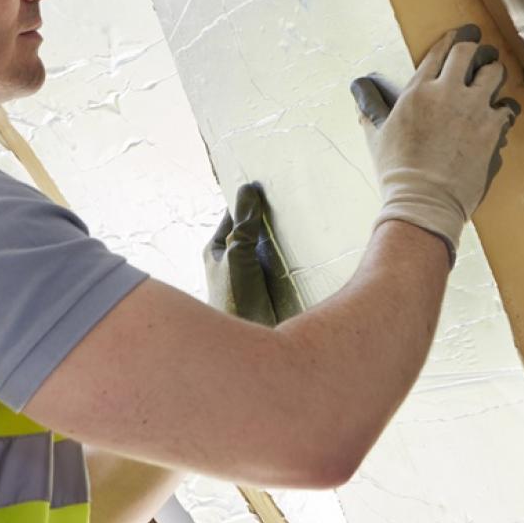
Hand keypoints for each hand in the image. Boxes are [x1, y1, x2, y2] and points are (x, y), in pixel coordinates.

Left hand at [204, 182, 299, 326]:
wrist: (250, 338)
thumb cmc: (234, 297)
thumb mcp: (238, 255)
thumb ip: (245, 224)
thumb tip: (248, 190)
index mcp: (216, 249)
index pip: (234, 215)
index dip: (249, 201)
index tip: (268, 184)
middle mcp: (232, 259)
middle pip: (253, 231)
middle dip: (269, 218)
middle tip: (292, 201)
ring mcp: (251, 273)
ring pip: (268, 247)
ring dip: (283, 239)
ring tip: (304, 221)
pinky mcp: (269, 286)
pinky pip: (280, 264)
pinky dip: (292, 256)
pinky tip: (307, 251)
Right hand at [350, 23, 520, 263]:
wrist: (424, 201)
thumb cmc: (397, 170)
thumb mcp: (376, 133)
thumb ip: (370, 103)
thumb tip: (358, 86)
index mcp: (418, 89)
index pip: (441, 50)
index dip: (454, 38)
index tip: (462, 35)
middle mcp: (448, 92)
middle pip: (470, 51)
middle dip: (477, 49)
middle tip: (481, 52)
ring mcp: (474, 109)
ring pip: (495, 73)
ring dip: (494, 74)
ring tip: (492, 80)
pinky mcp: (493, 129)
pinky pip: (508, 107)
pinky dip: (505, 109)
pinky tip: (500, 115)